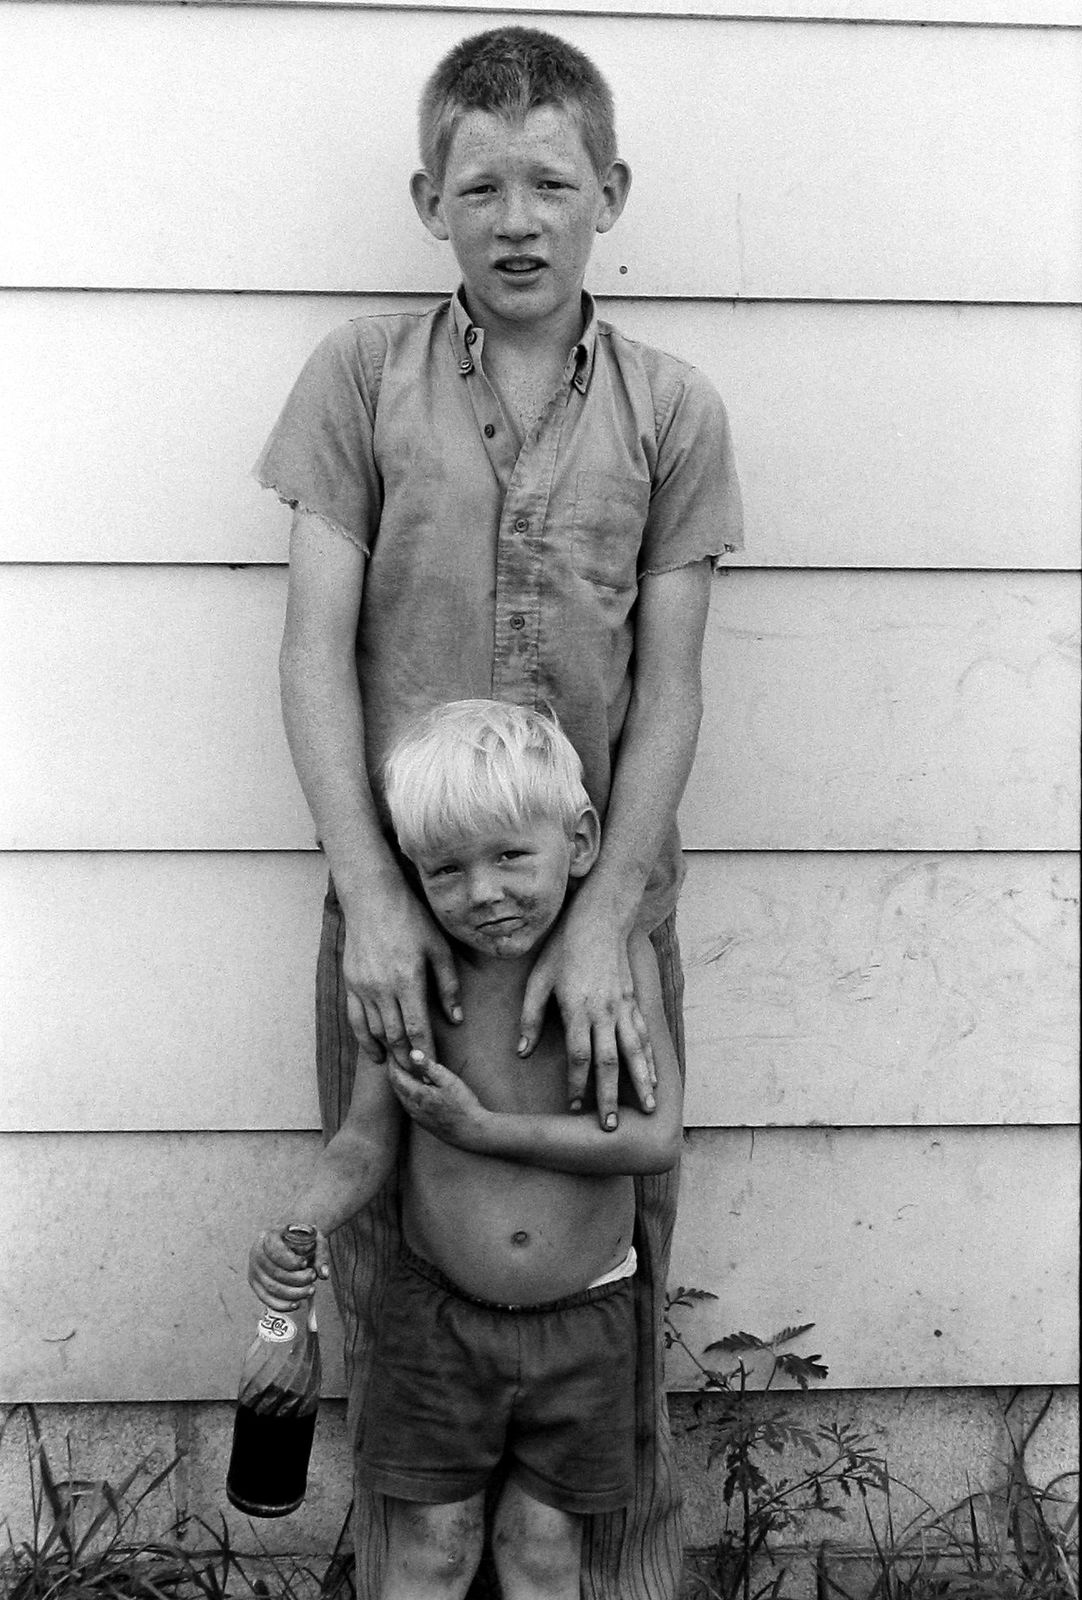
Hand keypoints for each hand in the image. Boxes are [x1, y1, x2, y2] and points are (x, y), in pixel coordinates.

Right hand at [248, 1225, 330, 1311]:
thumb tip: (323, 1274)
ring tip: (310, 1290)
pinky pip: (267, 1299)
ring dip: (293, 1293)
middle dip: (297, 1279)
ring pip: (272, 1288)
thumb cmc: (303, 1241)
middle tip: (312, 1277)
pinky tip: (296, 1303)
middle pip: (275, 1272)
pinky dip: (282, 1305)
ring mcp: (254, 1270)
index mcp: (269, 1236)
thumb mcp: (315, 1240)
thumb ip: (321, 1254)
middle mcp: (257, 1252)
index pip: (275, 1250)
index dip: (291, 1260)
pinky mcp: (256, 1285)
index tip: (305, 1263)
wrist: (293, 1244)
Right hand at [341, 885, 461, 1066]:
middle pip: (396, 1037)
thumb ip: (448, 985)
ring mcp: (363, 988)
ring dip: (389, 1053)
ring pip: (376, 1031)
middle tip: (420, 1078)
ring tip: (403, 1069)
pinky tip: (377, 1054)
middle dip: (408, 1060)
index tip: (433, 1070)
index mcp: (408, 980)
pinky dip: (366, 1041)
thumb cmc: (412, 919)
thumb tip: (456, 1019)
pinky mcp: (350, 984)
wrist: (371, 899)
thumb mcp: (439, 948)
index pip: (417, 1029)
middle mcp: (382, 988)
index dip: (425, 1053)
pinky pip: (356, 1021)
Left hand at [386, 1050, 487, 1150]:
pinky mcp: (422, 1122)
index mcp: (416, 1095)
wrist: (471, 1132)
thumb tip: (413, 1053)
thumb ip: (429, 1067)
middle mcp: (412, 1107)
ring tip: (404, 1068)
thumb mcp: (449, 1081)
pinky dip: (406, 1091)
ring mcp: (416, 1116)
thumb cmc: (463, 1105)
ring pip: (400, 1095)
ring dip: (399, 1081)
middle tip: (396, 1056)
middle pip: (395, 1086)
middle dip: (394, 1070)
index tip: (392, 1050)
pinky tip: (415, 1087)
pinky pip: (407, 1103)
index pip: (395, 1075)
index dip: (392, 1062)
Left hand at [518, 904, 655, 1130]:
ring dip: (641, 1082)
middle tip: (612, 1126)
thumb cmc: (562, 949)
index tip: (574, 1108)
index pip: (579, 1056)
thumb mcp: (537, 980)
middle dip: (611, 1095)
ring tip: (649, 1109)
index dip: (577, 1084)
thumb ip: (530, 1017)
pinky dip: (650, 1059)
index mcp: (577, 1009)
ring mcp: (623, 1007)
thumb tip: (521, 1051)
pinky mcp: (633, 1000)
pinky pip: (644, 1036)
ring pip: (635, 1051)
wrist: (599, 919)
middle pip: (609, 1061)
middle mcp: (604, 1012)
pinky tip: (653, 1078)